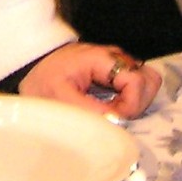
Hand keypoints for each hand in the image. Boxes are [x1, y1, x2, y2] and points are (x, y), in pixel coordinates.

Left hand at [20, 41, 160, 117]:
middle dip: (137, 104)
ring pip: (147, 84)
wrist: (32, 69)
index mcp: (102, 59)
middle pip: (149, 81)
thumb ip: (89, 110)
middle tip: (115, 116)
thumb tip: (116, 122)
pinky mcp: (116, 73)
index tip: (115, 118)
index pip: (137, 81)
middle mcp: (115, 58)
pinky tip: (112, 109)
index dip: (131, 105)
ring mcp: (118, 65)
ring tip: (113, 113)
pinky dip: (131, 101)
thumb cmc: (43, 80)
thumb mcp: (60, 97)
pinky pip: (137, 88)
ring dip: (136, 103)